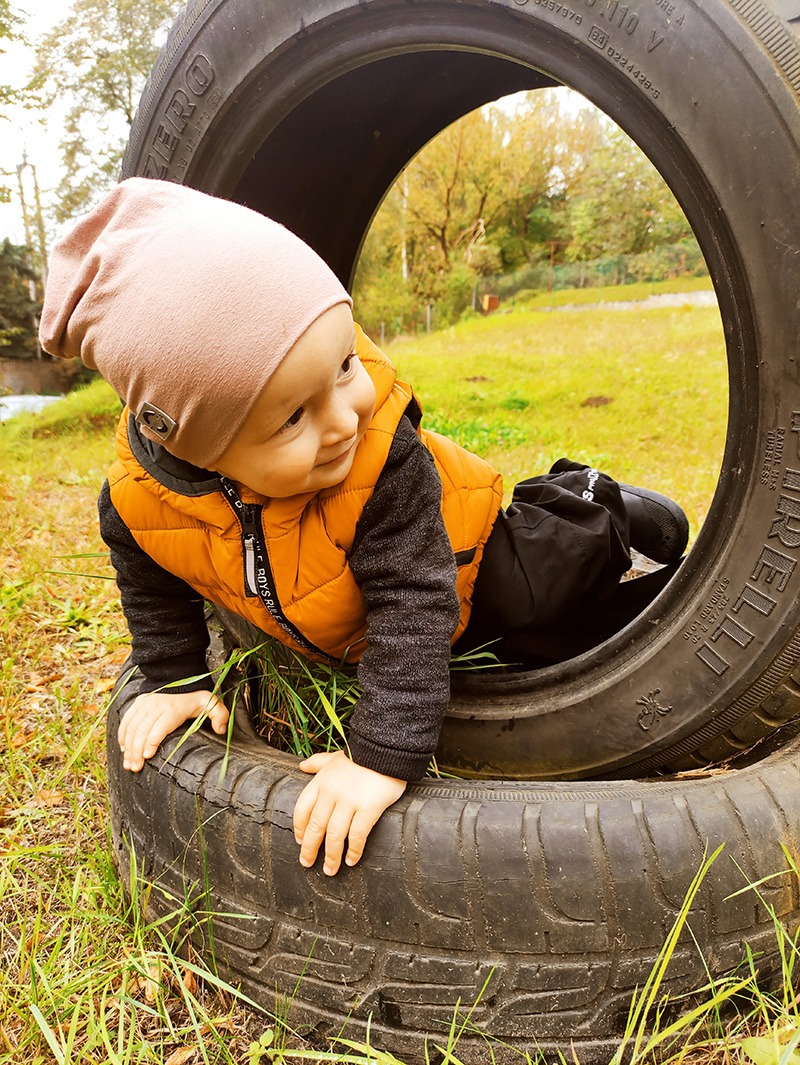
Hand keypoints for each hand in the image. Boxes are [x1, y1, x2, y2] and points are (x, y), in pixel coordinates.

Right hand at [118, 689, 228, 770]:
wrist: (177, 675)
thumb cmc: (194, 695)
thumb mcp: (211, 702)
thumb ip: (219, 715)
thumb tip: (221, 730)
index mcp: (174, 709)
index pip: (160, 726)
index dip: (152, 741)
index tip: (147, 756)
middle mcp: (156, 706)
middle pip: (142, 730)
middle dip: (136, 751)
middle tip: (135, 768)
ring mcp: (145, 705)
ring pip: (132, 727)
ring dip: (128, 747)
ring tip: (129, 765)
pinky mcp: (137, 704)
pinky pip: (126, 721)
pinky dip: (122, 736)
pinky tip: (124, 750)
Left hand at [293, 750, 406, 875]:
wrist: (386, 748)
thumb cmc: (361, 754)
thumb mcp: (335, 757)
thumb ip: (318, 762)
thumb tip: (301, 766)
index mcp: (321, 782)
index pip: (302, 810)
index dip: (300, 829)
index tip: (300, 842)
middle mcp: (331, 793)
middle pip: (315, 827)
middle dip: (310, 849)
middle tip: (307, 864)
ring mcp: (349, 801)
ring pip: (334, 835)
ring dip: (331, 856)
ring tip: (330, 870)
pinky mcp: (368, 808)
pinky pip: (358, 835)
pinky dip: (354, 850)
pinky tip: (352, 860)